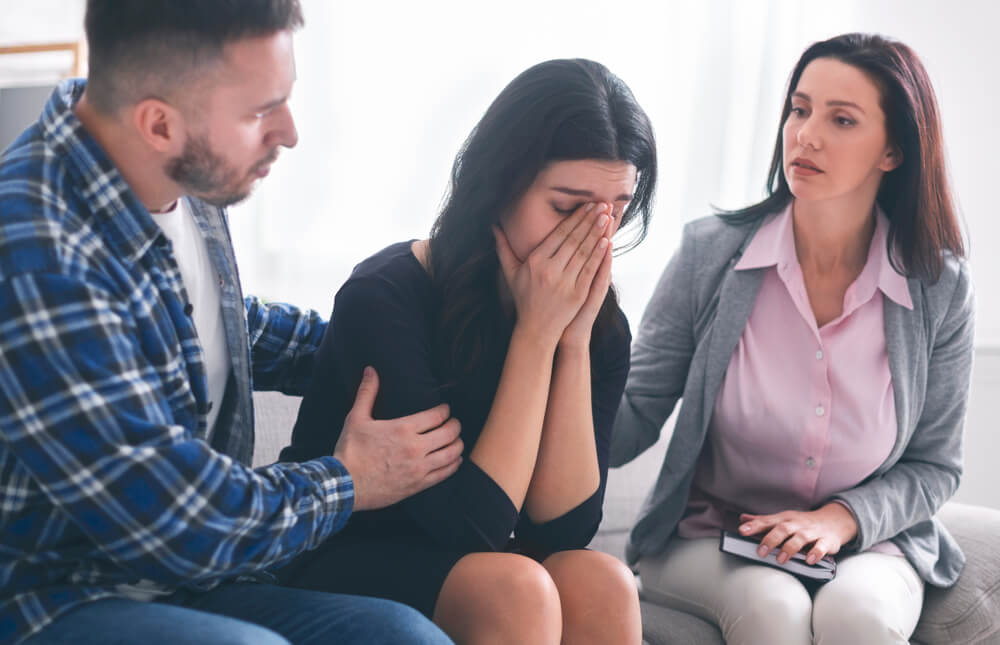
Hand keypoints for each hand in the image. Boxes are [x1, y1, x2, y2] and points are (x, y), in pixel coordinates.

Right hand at [333, 367, 463, 510]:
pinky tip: (454, 460)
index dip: (445, 410)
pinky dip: (453, 464)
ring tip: (456, 440)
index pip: (437, 415)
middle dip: (455, 425)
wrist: (345, 485)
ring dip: (457, 444)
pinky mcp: (418, 484)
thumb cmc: (350, 451)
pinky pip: (445, 473)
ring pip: (451, 453)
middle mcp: (415, 447)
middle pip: (450, 433)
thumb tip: (370, 370)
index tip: (445, 409)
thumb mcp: (356, 418)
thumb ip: (367, 392)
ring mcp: (419, 467)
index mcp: (403, 428)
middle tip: (454, 423)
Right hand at [493, 202, 610, 345]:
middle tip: (602, 204)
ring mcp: (565, 283)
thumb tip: (493, 226)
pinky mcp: (577, 294)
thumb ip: (503, 248)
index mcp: (535, 262)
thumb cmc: (524, 297)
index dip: (575, 219)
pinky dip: (599, 255)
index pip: (559, 235)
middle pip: (573, 240)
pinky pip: (590, 270)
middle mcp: (550, 271)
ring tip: (607, 216)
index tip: (587, 205)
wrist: (536, 328)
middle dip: (589, 221)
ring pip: (584, 253)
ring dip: (597, 233)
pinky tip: (606, 241)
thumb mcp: (510, 272)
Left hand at [738, 503, 858, 565]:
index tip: (742, 531)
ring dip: (789, 548)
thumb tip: (742, 519)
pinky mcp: (826, 541)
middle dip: (771, 539)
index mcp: (785, 519)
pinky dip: (816, 553)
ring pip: (800, 538)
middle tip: (760, 552)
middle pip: (783, 529)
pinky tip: (809, 560)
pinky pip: (821, 546)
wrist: (834, 521)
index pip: (767, 521)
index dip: (754, 525)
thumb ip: (763, 521)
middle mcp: (797, 524)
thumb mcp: (783, 519)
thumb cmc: (802, 523)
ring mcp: (812, 532)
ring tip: (780, 560)